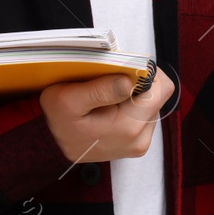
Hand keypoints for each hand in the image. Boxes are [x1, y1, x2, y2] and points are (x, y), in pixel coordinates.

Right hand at [38, 66, 175, 163]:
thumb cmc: (58, 121)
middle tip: (112, 81)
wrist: (51, 145)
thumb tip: (129, 82)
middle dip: (139, 83)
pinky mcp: (137, 143)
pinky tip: (110, 106)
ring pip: (151, 104)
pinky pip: (144, 115)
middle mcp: (140, 139)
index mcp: (129, 128)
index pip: (161, 89)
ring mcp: (140, 143)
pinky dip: (130, 106)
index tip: (125, 69)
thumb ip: (99, 90)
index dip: (147, 72)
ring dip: (134, 94)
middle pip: (158, 96)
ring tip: (107, 95)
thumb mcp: (67, 100)